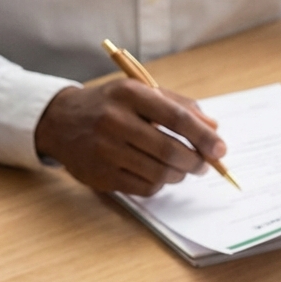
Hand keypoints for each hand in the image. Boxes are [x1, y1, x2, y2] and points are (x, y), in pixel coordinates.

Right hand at [34, 80, 225, 195]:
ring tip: (181, 169)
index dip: (203, 137)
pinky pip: (144, 187)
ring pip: (158, 173)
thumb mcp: (139, 93)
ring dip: (178, 175)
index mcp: (129, 94)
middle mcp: (115, 121)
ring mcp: (106, 151)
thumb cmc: (109, 106)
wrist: (60, 121)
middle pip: (169, 150)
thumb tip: (213, 128)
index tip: (220, 149)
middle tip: (204, 165)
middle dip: (195, 162)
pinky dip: (159, 184)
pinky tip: (158, 175)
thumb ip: (178, 106)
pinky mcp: (101, 175)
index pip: (176, 118)